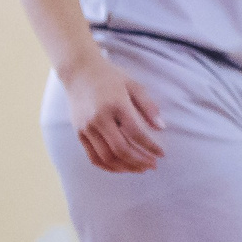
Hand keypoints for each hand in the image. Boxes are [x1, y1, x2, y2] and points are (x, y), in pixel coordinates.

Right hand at [64, 54, 165, 172]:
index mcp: (115, 105)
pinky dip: (108, 166)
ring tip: (140, 169)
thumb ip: (148, 106)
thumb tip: (161, 127)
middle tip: (153, 165)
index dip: (151, 147)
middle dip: (139, 161)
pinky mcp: (78, 132)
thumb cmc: (110, 77)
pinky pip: (93, 156)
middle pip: (120, 149)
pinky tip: (121, 168)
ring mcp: (86, 127)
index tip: (162, 154)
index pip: (136, 133)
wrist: (79, 71)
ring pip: (106, 157)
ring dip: (125, 167)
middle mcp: (99, 118)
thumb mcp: (134, 85)